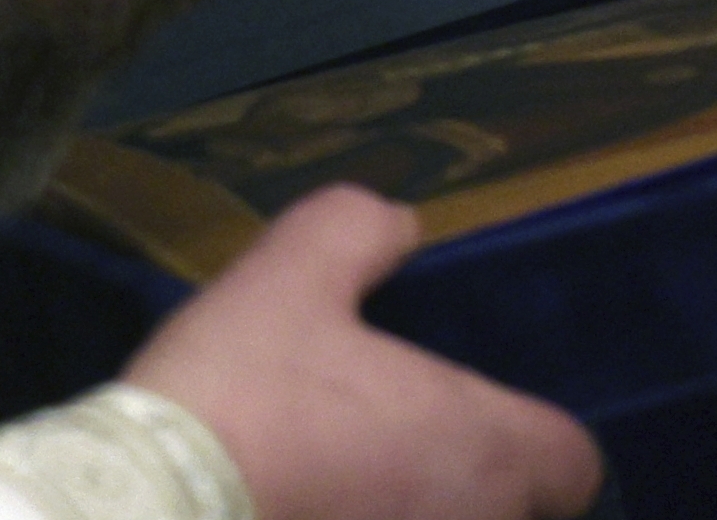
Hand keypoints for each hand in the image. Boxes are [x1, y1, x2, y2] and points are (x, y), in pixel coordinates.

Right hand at [125, 188, 600, 519]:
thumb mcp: (291, 274)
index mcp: (483, 450)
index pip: (573, 466)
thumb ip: (359, 231)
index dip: (539, 447)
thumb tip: (400, 225)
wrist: (142, 518)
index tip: (481, 432)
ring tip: (344, 500)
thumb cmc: (238, 398)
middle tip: (396, 466)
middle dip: (468, 499)